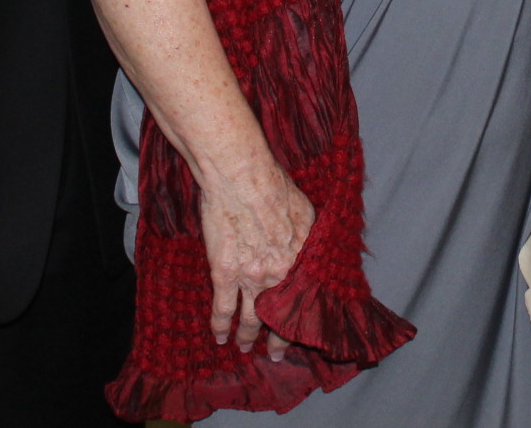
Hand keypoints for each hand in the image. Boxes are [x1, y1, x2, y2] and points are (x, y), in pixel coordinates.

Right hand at [199, 157, 315, 357]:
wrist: (241, 176)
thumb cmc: (274, 184)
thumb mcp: (305, 211)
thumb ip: (307, 238)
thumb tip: (311, 251)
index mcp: (302, 258)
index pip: (305, 301)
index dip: (302, 320)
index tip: (302, 332)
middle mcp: (280, 273)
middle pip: (280, 315)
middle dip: (277, 338)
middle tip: (274, 353)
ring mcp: (251, 276)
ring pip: (250, 317)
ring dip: (248, 336)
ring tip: (245, 349)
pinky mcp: (224, 273)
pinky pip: (222, 308)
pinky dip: (221, 326)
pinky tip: (220, 337)